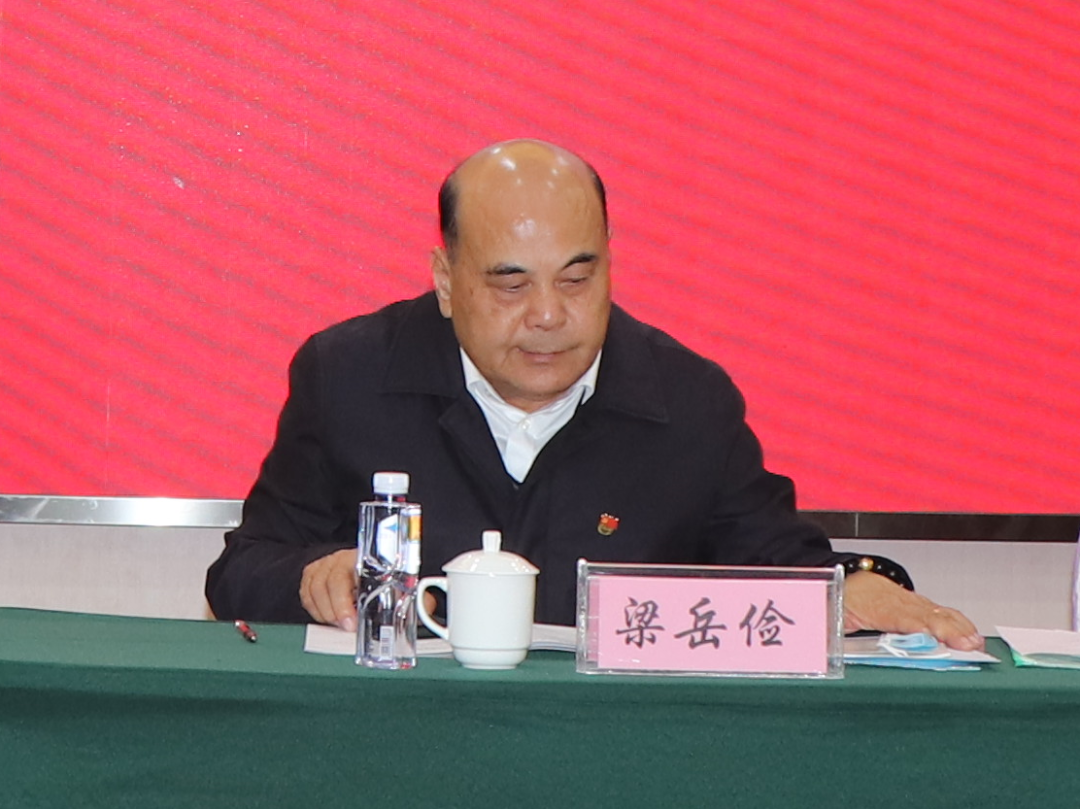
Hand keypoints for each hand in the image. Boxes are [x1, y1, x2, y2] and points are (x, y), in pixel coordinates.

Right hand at [299, 549, 437, 631]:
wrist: (349, 562)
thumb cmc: (374, 574)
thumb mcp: (393, 580)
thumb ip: (410, 594)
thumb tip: (428, 606)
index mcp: (363, 558)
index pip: (353, 569)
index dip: (349, 596)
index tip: (353, 617)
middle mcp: (339, 560)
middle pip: (330, 582)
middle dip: (337, 609)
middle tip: (348, 627)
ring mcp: (322, 568)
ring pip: (315, 590)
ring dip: (327, 612)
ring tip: (340, 625)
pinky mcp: (310, 579)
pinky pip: (307, 596)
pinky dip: (316, 611)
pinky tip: (328, 618)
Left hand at [844, 571, 983, 650]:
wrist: (837, 581)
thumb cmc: (834, 603)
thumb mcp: (830, 621)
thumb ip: (834, 638)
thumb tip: (830, 654)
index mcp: (867, 602)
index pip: (897, 616)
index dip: (918, 626)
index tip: (935, 637)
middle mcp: (889, 597)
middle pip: (922, 612)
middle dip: (947, 628)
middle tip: (969, 644)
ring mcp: (902, 598)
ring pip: (932, 609)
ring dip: (956, 625)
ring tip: (975, 642)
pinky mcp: (910, 601)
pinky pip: (933, 609)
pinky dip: (953, 620)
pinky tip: (967, 631)